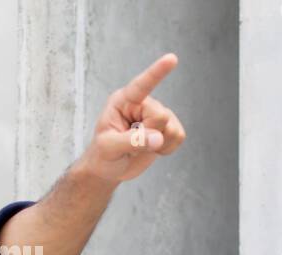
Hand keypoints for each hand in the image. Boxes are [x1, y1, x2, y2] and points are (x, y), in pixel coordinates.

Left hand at [78, 53, 186, 182]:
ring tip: (139, 146)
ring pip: (172, 128)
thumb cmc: (103, 154)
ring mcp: (157, 115)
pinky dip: (167, 148)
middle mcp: (142, 104)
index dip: (157, 72)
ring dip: (158, 144)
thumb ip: (132, 141)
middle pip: (161, 116)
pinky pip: (179, 136)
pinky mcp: (168, 128)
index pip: (141, 85)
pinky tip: (152, 149)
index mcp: (123, 101)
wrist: (109, 169)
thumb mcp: (109, 148)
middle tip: (131, 144)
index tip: (172, 58)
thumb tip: (158, 138)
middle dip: (149, 135)